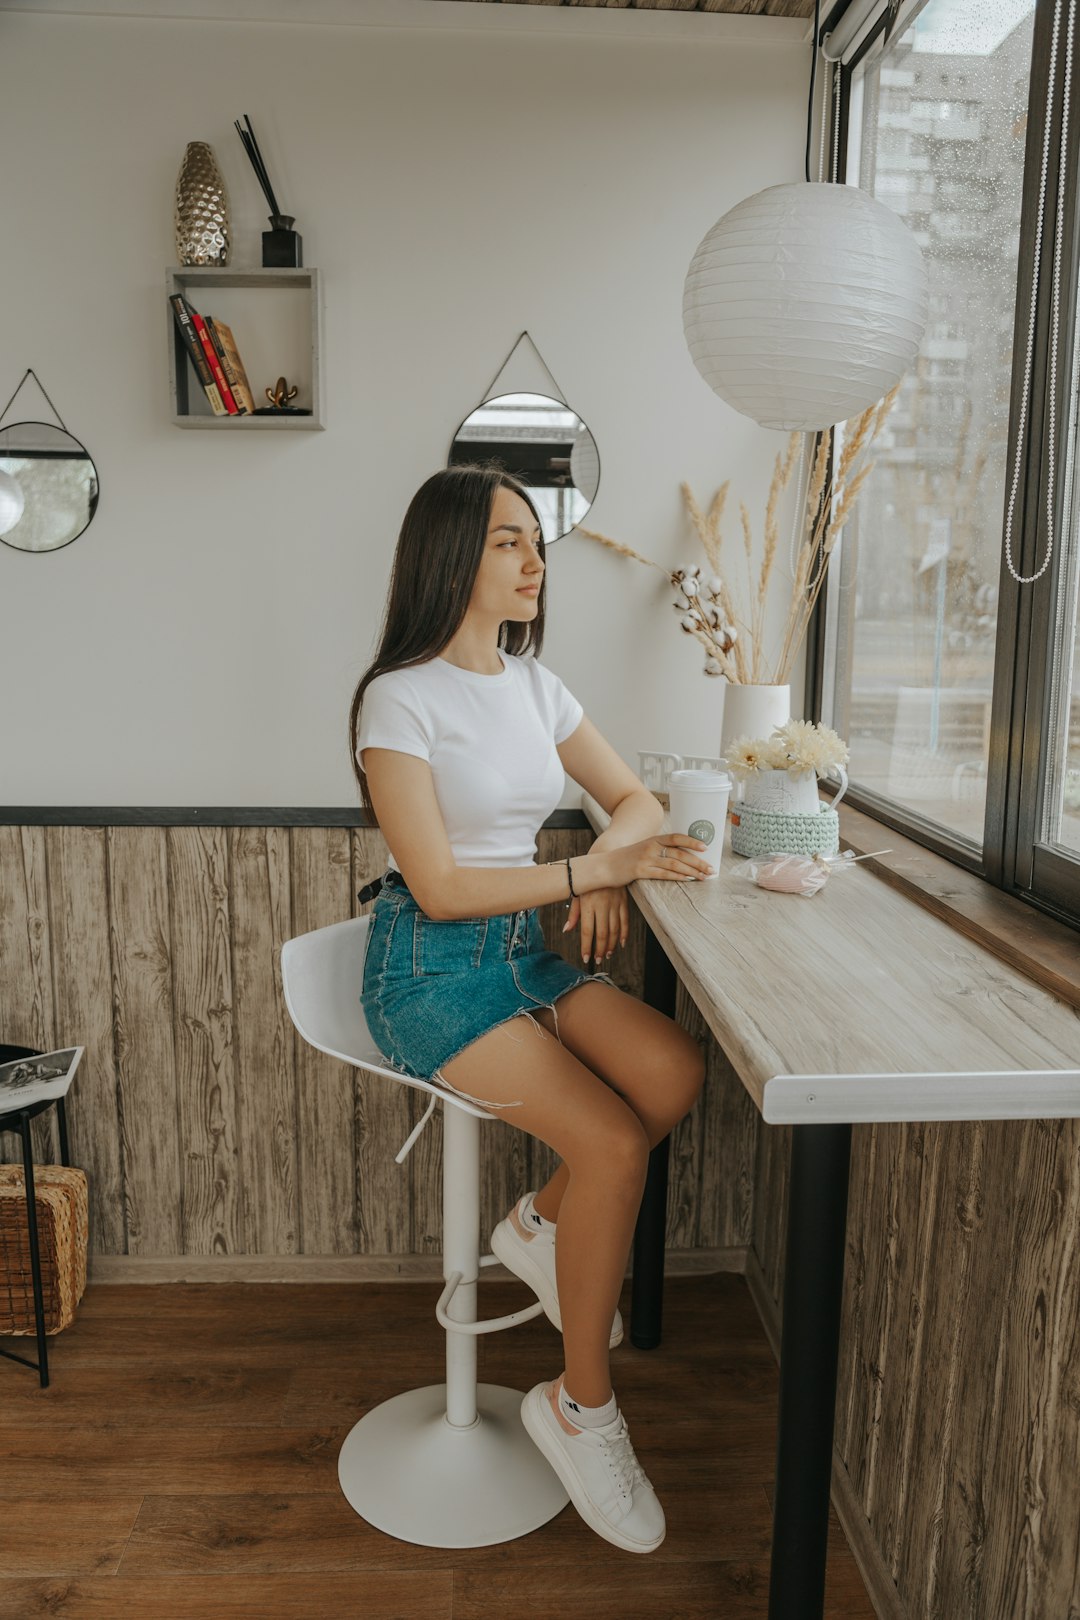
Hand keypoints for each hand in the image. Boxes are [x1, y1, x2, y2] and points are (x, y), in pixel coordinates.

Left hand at [563, 885, 628, 965]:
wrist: (605, 861)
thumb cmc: (587, 881)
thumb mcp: (577, 894)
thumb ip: (573, 913)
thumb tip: (566, 930)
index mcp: (588, 904)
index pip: (586, 931)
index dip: (586, 946)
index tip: (586, 958)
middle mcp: (602, 905)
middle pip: (601, 933)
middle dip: (599, 949)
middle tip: (598, 960)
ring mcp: (614, 903)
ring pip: (614, 929)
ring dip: (611, 944)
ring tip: (607, 954)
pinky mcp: (623, 901)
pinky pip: (625, 920)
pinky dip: (624, 934)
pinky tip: (621, 944)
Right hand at [593, 834, 711, 889]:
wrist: (604, 866)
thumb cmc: (626, 859)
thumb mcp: (643, 849)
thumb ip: (658, 850)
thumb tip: (679, 856)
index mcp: (653, 839)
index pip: (676, 837)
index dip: (692, 841)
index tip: (705, 847)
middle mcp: (651, 847)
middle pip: (680, 853)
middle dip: (698, 861)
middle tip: (711, 868)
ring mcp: (646, 859)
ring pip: (674, 864)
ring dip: (692, 871)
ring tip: (704, 877)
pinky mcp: (641, 871)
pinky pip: (663, 874)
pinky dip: (678, 877)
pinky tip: (687, 880)